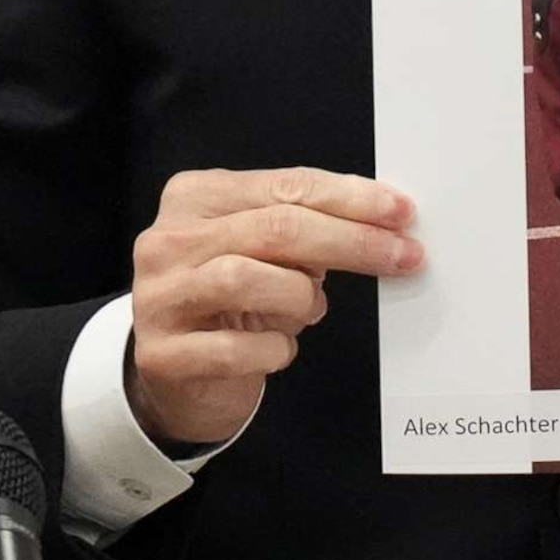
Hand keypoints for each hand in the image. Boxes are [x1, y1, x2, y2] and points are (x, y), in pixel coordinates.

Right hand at [125, 167, 423, 446]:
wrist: (178, 374)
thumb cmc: (232, 301)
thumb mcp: (266, 251)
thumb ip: (307, 227)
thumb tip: (384, 223)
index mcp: (196, 197)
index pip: (286, 186)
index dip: (351, 199)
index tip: (401, 213)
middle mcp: (168, 240)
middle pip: (276, 227)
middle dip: (351, 241)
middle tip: (401, 255)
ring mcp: (158, 297)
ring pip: (247, 278)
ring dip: (300, 295)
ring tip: (313, 308)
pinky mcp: (162, 354)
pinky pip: (234, 348)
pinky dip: (273, 348)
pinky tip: (280, 347)